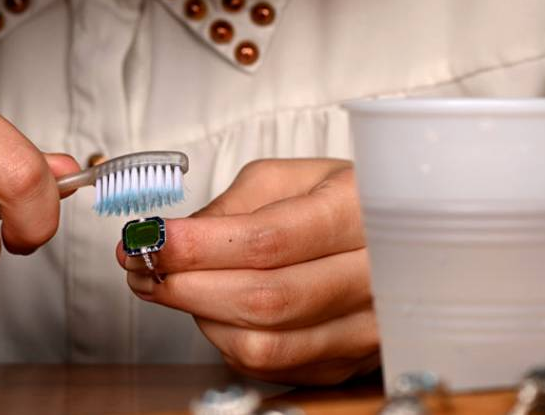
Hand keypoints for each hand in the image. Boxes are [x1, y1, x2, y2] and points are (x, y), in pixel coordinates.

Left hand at [118, 159, 378, 384]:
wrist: (402, 237)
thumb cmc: (340, 198)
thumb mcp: (288, 178)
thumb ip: (230, 207)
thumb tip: (172, 241)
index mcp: (359, 211)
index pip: (268, 240)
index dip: (198, 246)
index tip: (149, 239)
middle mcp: (374, 275)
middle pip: (264, 300)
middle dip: (186, 286)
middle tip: (142, 267)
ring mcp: (366, 327)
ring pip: (264, 344)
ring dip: (200, 317)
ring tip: (174, 286)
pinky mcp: (349, 363)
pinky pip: (272, 366)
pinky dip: (228, 340)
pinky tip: (217, 309)